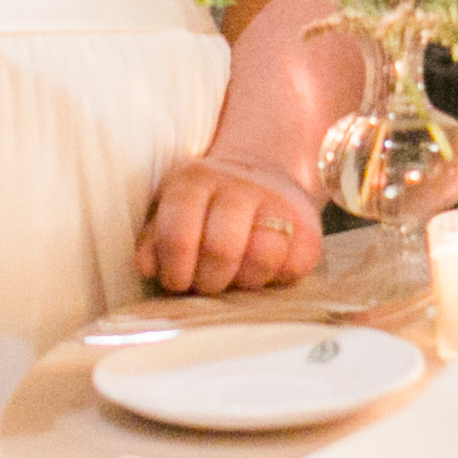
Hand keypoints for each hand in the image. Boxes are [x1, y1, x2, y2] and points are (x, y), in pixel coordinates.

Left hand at [136, 151, 329, 295]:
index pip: (179, 234)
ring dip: (244, 282)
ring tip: (236, 278)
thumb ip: (154, 241)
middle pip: (222, 249)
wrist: (262, 173)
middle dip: (210, 281)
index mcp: (195, 181)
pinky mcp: (309, 225)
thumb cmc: (205, 208)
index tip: (177, 282)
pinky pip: (294, 268)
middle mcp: (239, 185)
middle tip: (208, 284)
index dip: (175, 270)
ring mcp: (278, 202)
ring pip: (262, 258)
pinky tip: (264, 270)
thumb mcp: (170, 212)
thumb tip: (148, 267)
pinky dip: (276, 279)